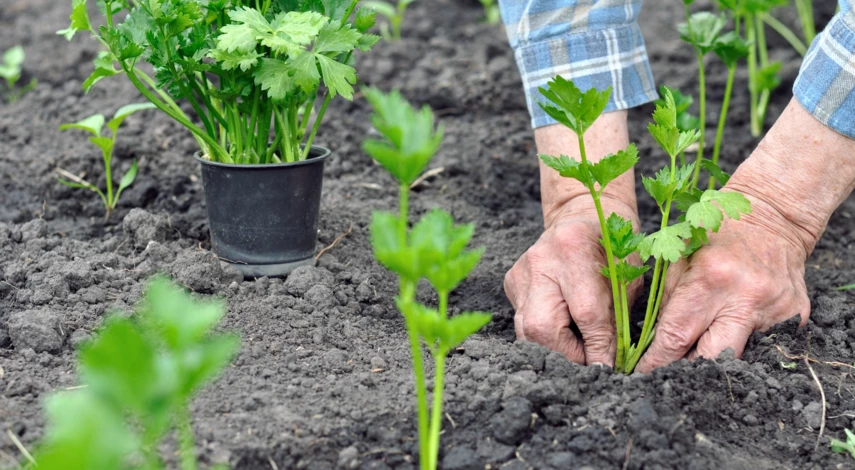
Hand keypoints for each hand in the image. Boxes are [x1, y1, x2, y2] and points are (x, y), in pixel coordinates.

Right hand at [505, 198, 640, 365]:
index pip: (585, 312)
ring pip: (526, 330)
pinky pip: (523, 321)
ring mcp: (520, 271)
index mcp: (574, 247)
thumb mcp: (627, 276)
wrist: (582, 216)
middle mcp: (540, 259)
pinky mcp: (512, 282)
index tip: (607, 368)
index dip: (597, 347)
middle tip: (588, 362)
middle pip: (541, 326)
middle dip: (566, 354)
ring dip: (554, 349)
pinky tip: (563, 329)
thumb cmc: (613, 247)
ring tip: (578, 349)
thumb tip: (607, 364)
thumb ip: (616, 318)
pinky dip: (545, 334)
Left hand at [635, 195, 809, 371]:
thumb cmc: (715, 237)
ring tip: (698, 356)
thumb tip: (656, 345)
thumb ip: (669, 302)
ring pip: (740, 357)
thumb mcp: (680, 259)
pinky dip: (743, 343)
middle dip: (687, 370)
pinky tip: (732, 332)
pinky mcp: (796, 316)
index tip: (644, 373)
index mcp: (710, 279)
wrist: (772, 217)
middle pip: (712, 358)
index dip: (658, 361)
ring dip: (716, 360)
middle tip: (670, 375)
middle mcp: (746, 297)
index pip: (677, 336)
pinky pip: (764, 345)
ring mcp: (776, 309)